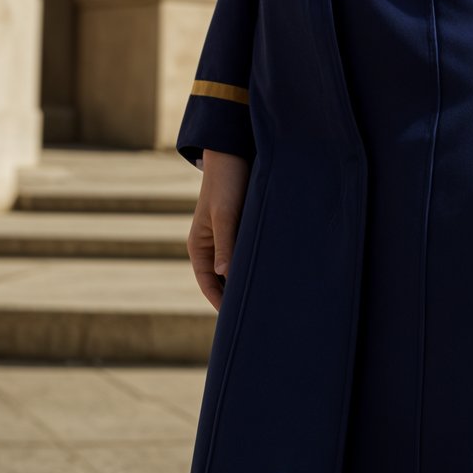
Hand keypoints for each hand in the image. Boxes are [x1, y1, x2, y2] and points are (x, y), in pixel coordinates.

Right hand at [186, 149, 251, 310]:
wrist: (234, 152)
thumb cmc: (225, 182)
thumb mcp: (225, 215)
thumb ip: (225, 244)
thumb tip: (225, 275)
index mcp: (199, 245)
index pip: (208, 283)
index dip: (220, 302)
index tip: (236, 320)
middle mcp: (211, 245)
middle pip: (222, 279)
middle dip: (235, 295)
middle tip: (256, 315)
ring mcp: (227, 237)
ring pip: (237, 266)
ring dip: (248, 279)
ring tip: (267, 298)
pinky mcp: (242, 227)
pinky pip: (247, 252)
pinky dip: (256, 262)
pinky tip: (273, 271)